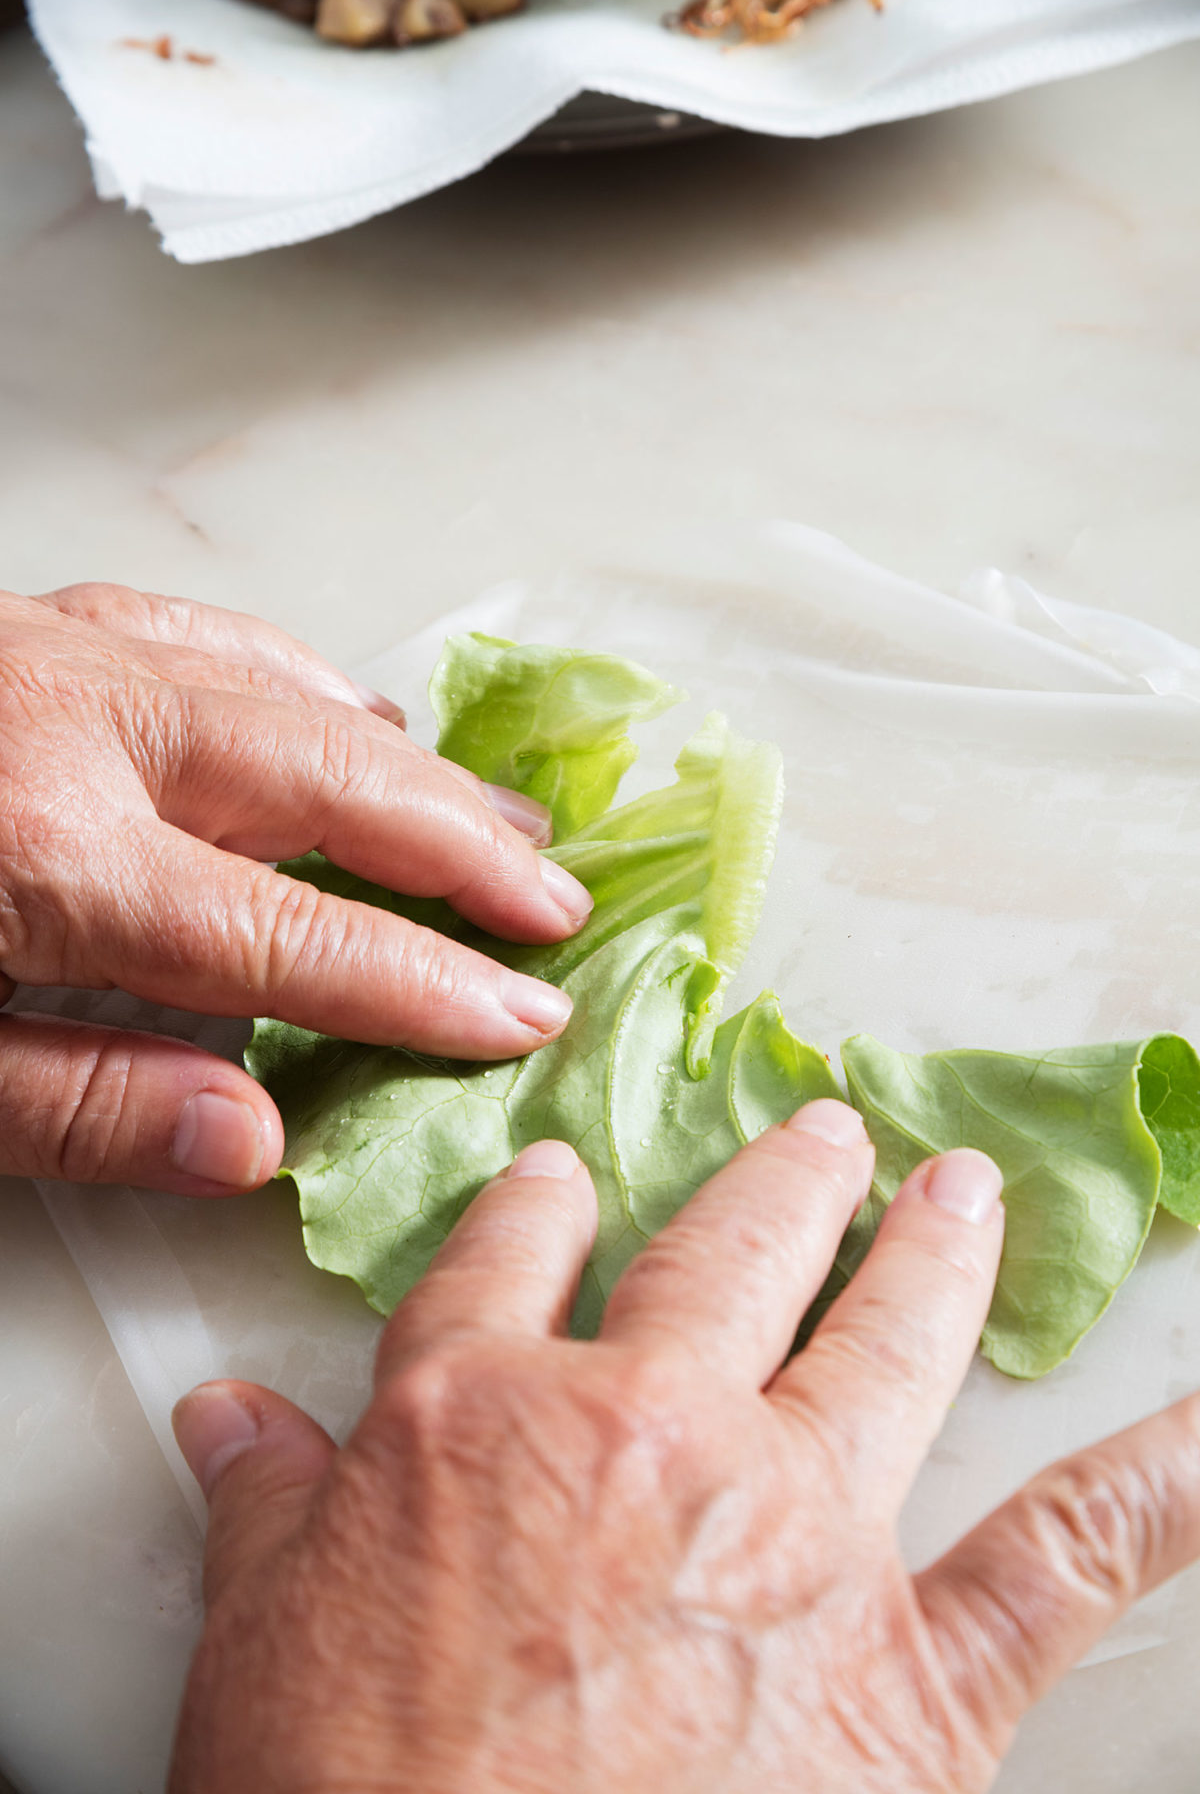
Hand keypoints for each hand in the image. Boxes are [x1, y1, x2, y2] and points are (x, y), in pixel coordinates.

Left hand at [0, 582, 589, 1195]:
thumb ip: (75, 1109)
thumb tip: (252, 1141)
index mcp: (42, 851)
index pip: (287, 934)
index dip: (423, 984)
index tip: (524, 1017)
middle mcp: (82, 727)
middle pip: (331, 784)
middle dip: (466, 851)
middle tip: (559, 906)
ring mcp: (66, 653)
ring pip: (294, 696)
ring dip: (413, 767)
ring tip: (505, 822)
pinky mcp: (42, 621)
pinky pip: (216, 634)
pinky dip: (311, 681)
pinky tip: (361, 714)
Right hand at [169, 1100, 1199, 1792]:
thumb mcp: (262, 1644)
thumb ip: (266, 1510)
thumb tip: (230, 1423)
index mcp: (483, 1418)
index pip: (506, 1269)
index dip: (535, 1215)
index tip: (562, 1180)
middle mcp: (652, 1434)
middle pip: (722, 1262)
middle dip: (776, 1189)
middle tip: (817, 1135)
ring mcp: (795, 1535)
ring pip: (883, 1345)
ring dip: (931, 1257)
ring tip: (959, 1193)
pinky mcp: (912, 1669)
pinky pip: (1058, 1553)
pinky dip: (1160, 1480)